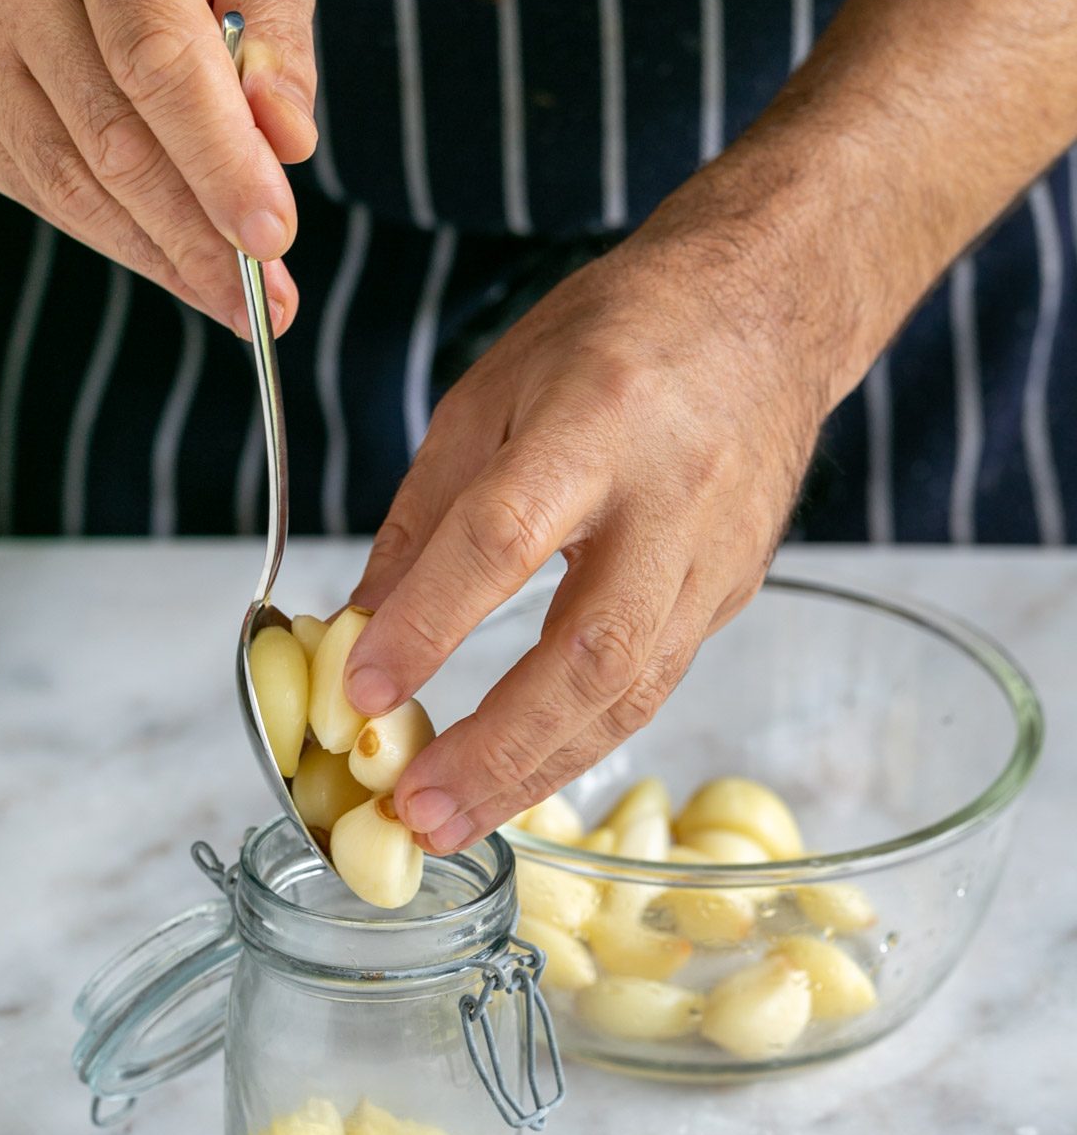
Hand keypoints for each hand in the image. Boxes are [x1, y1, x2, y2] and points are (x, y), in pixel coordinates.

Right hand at [0, 0, 316, 333]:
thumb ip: (278, 41)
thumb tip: (288, 141)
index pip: (160, 65)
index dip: (220, 165)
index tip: (273, 240)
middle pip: (116, 147)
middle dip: (202, 243)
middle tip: (267, 304)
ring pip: (72, 189)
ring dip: (162, 260)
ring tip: (230, 300)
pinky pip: (43, 199)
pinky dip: (115, 241)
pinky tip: (168, 261)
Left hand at [343, 199, 825, 852]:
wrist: (771, 313)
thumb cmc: (621, 334)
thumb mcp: (494, 390)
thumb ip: (428, 513)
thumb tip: (364, 622)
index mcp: (596, 420)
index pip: (504, 538)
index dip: (430, 624)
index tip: (362, 696)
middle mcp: (669, 498)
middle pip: (591, 650)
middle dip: (500, 747)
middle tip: (419, 811)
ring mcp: (712, 556)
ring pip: (632, 691)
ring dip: (539, 769)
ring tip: (457, 822)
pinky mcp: (730, 594)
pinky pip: (652, 681)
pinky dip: (581, 737)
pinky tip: (522, 772)